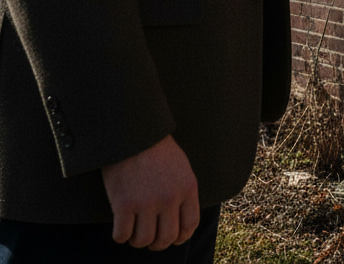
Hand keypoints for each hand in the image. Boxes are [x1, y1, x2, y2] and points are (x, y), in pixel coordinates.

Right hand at [101, 134, 199, 249]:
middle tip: (149, 238)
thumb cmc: (157, 150)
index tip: (173, 239)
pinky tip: (120, 225)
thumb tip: (181, 221)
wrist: (134, 134)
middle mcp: (170, 197)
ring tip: (134, 231)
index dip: (181, 237)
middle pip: (166, 238)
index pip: (190, 224)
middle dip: (157, 244)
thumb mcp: (181, 168)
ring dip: (137, 240)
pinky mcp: (124, 204)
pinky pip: (121, 235)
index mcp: (187, 187)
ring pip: (143, 240)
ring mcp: (147, 202)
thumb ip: (183, 193)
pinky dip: (120, 235)